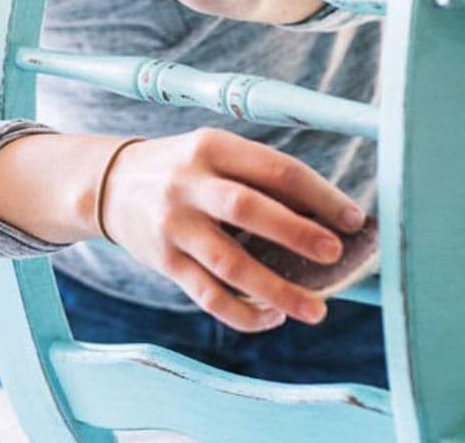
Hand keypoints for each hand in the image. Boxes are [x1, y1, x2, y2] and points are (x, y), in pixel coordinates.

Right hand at [98, 129, 366, 331]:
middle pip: (249, 209)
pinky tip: (271, 317)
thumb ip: (260, 178)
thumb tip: (328, 216)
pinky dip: (243, 312)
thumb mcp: (214, 154)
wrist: (109, 185)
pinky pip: (208, 295)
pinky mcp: (164, 261)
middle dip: (297, 233)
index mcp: (213, 147)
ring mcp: (174, 225)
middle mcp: (190, 184)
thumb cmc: (183, 170)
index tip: (355, 219)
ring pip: (230, 263)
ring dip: (277, 290)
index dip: (320, 195)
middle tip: (335, 254)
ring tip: (316, 310)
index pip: (276, 169)